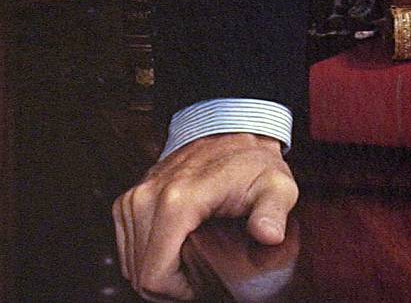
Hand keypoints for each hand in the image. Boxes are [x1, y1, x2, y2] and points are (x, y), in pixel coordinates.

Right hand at [112, 131, 297, 300]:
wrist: (232, 130)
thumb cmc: (253, 162)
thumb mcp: (276, 186)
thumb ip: (273, 212)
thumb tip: (268, 235)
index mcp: (177, 200)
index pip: (154, 276)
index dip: (179, 292)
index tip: (204, 284)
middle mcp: (147, 197)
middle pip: (140, 275)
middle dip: (170, 286)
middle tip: (200, 276)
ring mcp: (135, 197)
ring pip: (130, 264)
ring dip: (158, 272)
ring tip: (189, 264)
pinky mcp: (129, 200)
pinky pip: (127, 248)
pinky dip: (147, 257)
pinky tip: (174, 252)